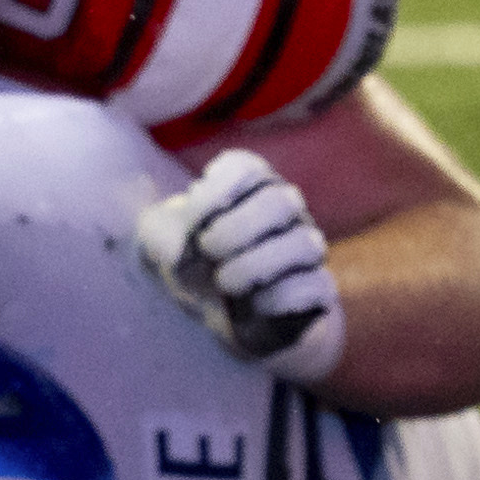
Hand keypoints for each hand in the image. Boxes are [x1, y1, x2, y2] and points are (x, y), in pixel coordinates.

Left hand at [133, 150, 343, 381]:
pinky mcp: (316, 289)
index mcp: (250, 182)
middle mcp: (285, 208)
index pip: (245, 169)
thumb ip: (168, 230)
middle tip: (207, 251)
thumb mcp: (160, 239)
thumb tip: (200, 243)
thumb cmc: (187, 260)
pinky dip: (281, 298)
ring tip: (225, 282)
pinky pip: (318, 288)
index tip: (194, 219)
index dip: (215, 194)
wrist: (209, 310)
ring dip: (256, 266)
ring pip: (306, 245)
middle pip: (279, 202)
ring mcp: (305, 247)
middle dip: (236, 230)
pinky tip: (254, 304)